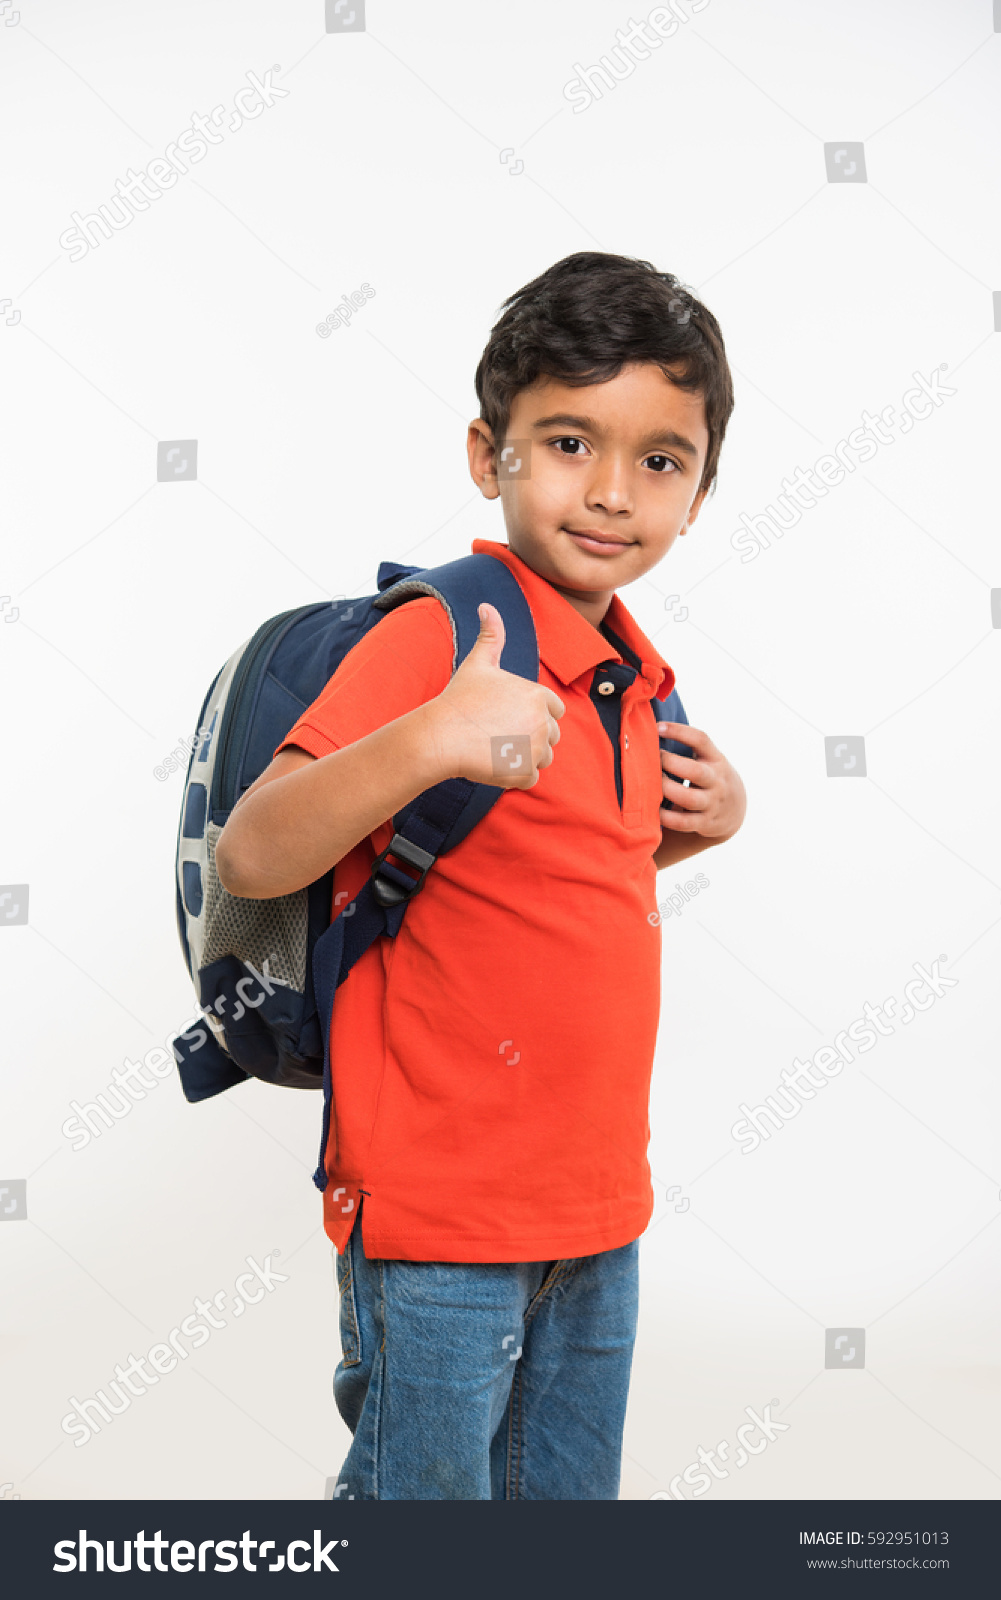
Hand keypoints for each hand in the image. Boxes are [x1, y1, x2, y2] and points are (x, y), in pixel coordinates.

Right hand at [431, 603, 564, 788]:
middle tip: (498, 733)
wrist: (440, 737)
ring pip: (543, 758)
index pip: (555, 709)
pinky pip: (530, 779)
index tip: (509, 716)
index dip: (534, 713)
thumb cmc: (459, 700)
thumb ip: (491, 636)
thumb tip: (486, 606)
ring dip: (524, 757)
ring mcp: (536, 750)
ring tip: (496, 748)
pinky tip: (494, 763)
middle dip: (530, 737)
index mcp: (539, 696)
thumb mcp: (477, 664)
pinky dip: (515, 776)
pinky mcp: (525, 774)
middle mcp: (543, 722)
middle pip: (550, 735)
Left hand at [656, 722, 745, 837]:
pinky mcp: (705, 823)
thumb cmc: (711, 776)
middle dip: (669, 763)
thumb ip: (690, 745)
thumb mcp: (709, 758)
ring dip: (666, 790)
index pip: (701, 740)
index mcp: (716, 759)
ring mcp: (712, 803)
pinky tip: (652, 809)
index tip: (658, 728)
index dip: (679, 732)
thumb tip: (654, 728)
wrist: (734, 809)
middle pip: (695, 771)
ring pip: (689, 798)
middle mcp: (717, 780)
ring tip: (649, 784)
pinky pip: (683, 822)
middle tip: (651, 759)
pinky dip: (666, 817)